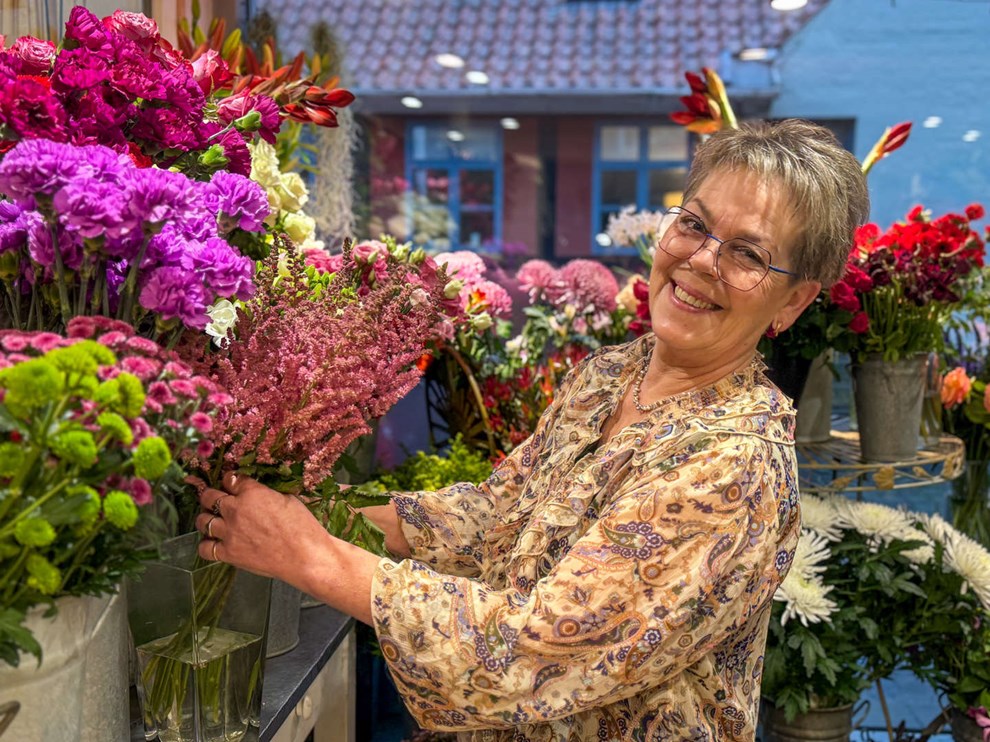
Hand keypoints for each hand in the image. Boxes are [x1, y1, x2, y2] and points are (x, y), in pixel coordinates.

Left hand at [196, 472, 331, 583]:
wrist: (306, 556)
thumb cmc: (303, 527)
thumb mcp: (288, 499)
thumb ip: (266, 492)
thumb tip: (257, 491)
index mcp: (252, 492)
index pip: (231, 479)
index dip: (231, 480)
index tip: (232, 484)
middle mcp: (236, 510)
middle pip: (209, 496)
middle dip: (211, 495)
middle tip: (215, 499)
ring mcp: (229, 533)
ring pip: (202, 520)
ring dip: (205, 518)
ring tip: (212, 520)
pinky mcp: (228, 553)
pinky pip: (204, 548)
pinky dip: (207, 544)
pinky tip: (215, 542)